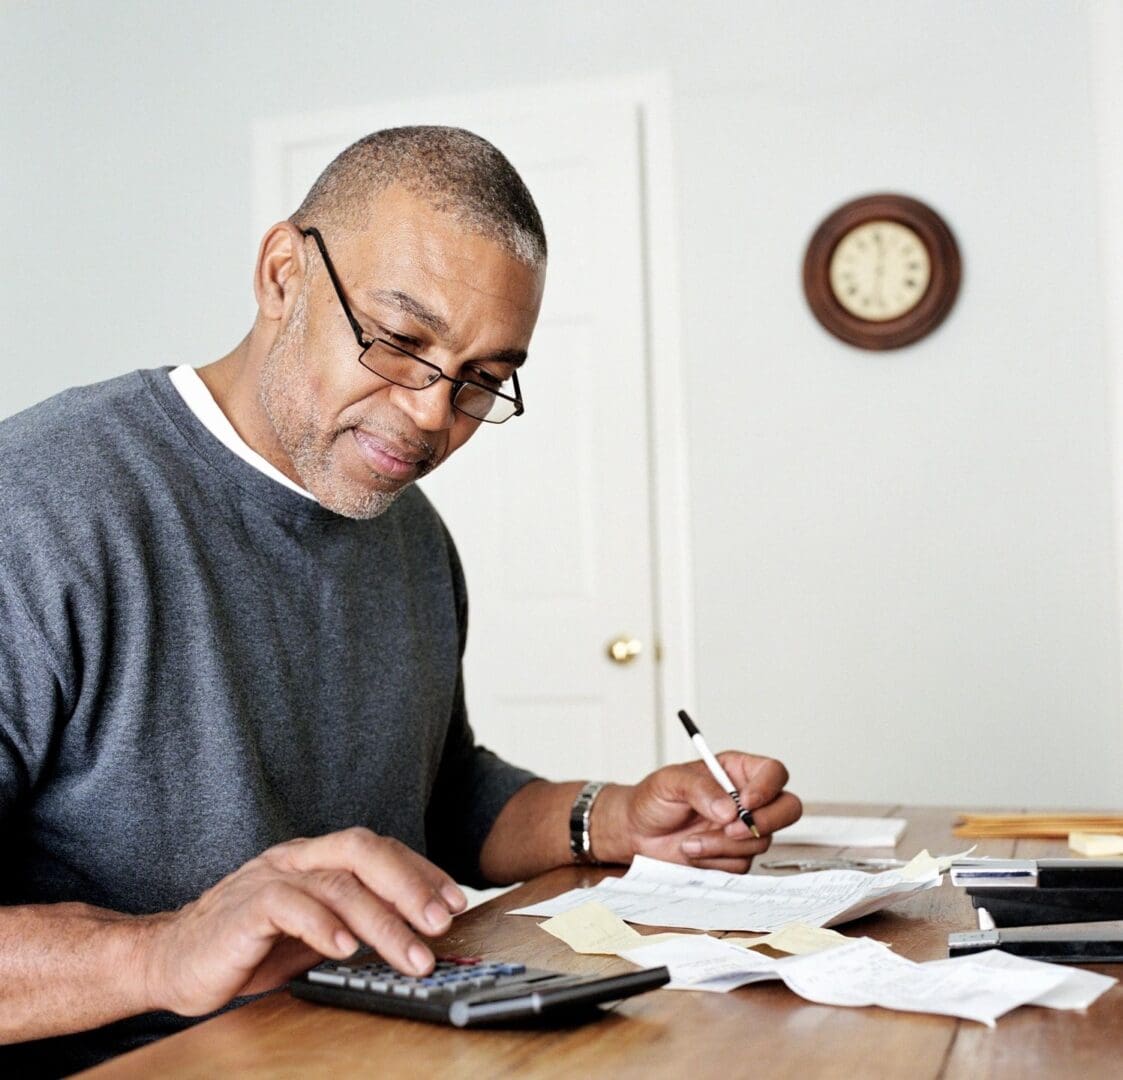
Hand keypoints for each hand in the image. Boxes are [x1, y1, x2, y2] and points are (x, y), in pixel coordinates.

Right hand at [139, 829, 466, 1016]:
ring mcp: (270, 877)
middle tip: (443, 922)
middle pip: (364, 851)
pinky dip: (323, 926)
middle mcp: (298, 858)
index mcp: (318, 858)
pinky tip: (346, 949)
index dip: (422, 872)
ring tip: (413, 954)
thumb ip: (356, 923)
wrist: (172, 961)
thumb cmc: (250, 947)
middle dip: (411, 885)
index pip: (381, 851)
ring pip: (337, 883)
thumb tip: (419, 935)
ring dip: (382, 921)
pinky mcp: (244, 907)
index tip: (456, 902)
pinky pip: (289, 906)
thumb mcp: (315, 933)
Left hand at [597, 753, 800, 872]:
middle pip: (788, 808)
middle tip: (731, 830)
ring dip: (724, 845)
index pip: (773, 773)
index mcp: (736, 771)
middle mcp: (746, 800)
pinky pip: (741, 864)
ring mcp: (743, 830)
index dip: (768, 787)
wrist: (636, 833)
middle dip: (765, 822)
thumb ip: (700, 789)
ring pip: (762, 841)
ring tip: (691, 840)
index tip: (745, 802)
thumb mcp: (670, 782)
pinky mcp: (734, 856)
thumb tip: (729, 809)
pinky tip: (693, 851)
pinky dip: (715, 860)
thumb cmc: (653, 799)